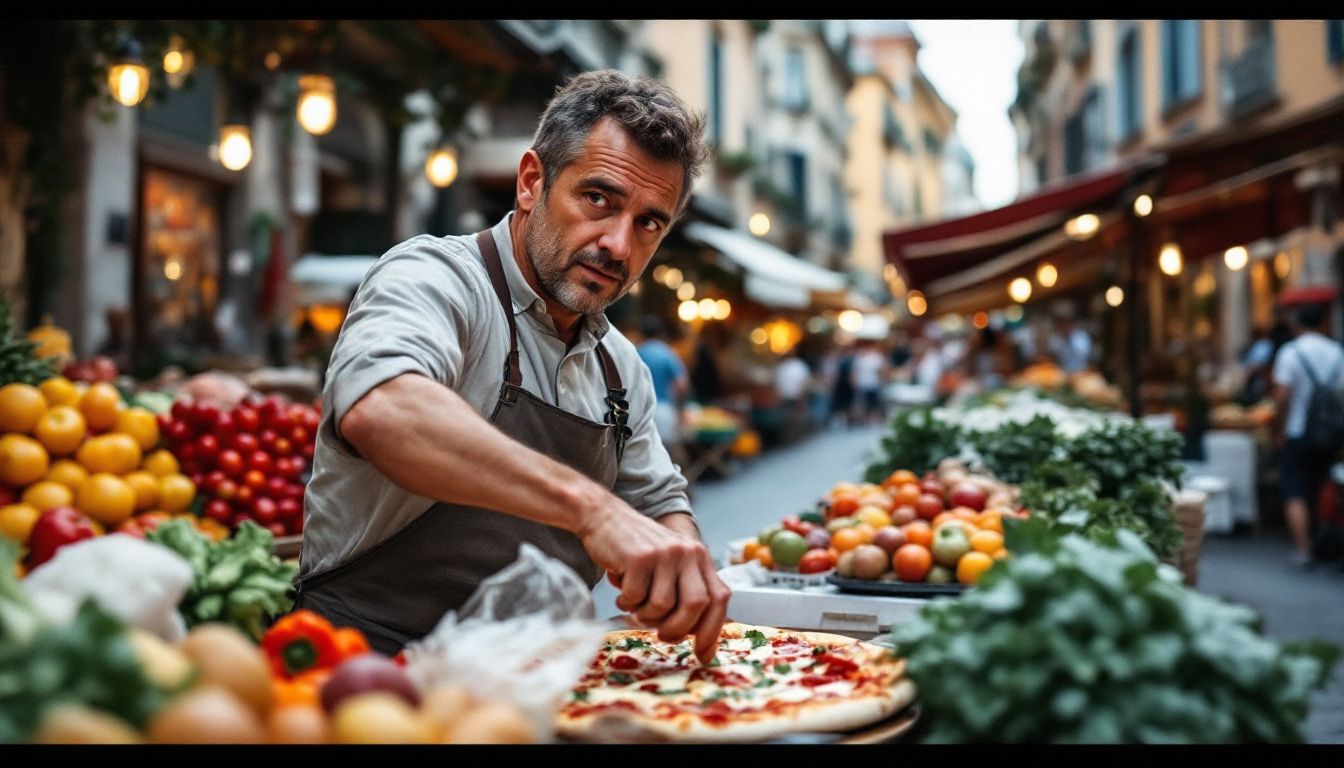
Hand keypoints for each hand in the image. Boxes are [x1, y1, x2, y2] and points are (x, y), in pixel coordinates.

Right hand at [581, 506, 729, 665]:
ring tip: (634, 602)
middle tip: (662, 635)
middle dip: (677, 629)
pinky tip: (621, 587)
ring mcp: (665, 554)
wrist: (605, 518)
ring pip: (662, 606)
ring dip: (645, 614)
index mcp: (700, 557)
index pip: (719, 598)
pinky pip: (636, 598)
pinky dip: (626, 602)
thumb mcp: (671, 565)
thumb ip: (686, 591)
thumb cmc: (638, 552)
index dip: (713, 630)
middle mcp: (688, 552)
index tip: (702, 654)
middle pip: (695, 606)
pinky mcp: (640, 557)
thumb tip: (697, 635)